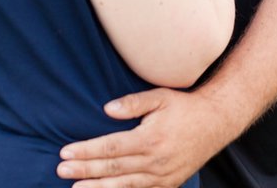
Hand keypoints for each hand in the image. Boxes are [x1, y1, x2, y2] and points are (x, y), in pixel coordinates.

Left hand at [58, 87, 215, 186]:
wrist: (215, 123)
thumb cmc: (185, 108)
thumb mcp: (161, 97)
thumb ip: (134, 103)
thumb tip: (107, 109)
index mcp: (151, 138)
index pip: (111, 146)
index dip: (87, 150)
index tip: (65, 152)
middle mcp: (155, 160)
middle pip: (113, 168)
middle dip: (85, 170)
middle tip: (61, 170)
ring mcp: (162, 176)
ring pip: (123, 186)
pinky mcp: (167, 184)